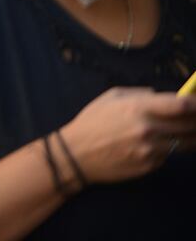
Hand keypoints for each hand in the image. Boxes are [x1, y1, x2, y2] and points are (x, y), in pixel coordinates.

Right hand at [61, 88, 195, 183]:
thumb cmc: (92, 122)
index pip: (182, 105)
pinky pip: (169, 155)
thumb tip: (165, 96)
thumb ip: (140, 94)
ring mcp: (151, 150)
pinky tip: (155, 145)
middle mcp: (148, 129)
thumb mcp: (111, 98)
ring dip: (189, 136)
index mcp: (138, 108)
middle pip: (190, 125)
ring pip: (185, 143)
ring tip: (185, 131)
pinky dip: (168, 149)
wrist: (76, 154)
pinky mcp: (150, 166)